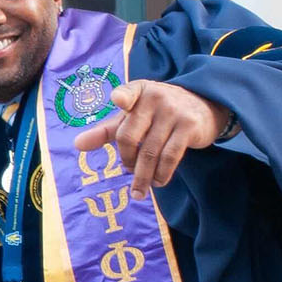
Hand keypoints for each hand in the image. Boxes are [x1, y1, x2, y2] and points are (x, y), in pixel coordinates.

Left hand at [72, 80, 228, 198]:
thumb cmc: (158, 113)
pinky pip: (170, 156)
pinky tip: (157, 181)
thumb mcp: (132, 117)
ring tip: (139, 190)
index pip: (126, 93)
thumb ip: (105, 131)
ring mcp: (174, 111)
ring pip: (150, 151)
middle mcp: (155, 97)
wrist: (204, 106)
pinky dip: (161, 174)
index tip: (118, 101)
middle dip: (127, 160)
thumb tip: (77, 145)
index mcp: (137, 91)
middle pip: (129, 136)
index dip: (122, 97)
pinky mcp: (189, 126)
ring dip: (143, 176)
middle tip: (128, 171)